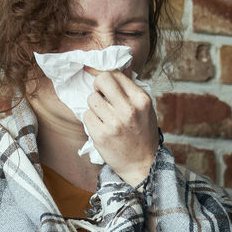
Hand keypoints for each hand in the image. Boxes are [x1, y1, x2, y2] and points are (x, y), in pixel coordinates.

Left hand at [83, 69, 157, 185]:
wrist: (142, 164)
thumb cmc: (143, 134)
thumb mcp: (145, 109)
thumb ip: (131, 90)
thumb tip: (118, 67)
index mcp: (141, 100)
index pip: (115, 75)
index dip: (103, 75)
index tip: (97, 78)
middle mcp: (129, 110)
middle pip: (101, 80)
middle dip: (97, 86)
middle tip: (101, 95)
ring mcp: (114, 123)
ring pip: (91, 98)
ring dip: (94, 106)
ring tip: (104, 116)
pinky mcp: (101, 135)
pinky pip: (86, 116)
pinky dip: (91, 120)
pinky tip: (101, 127)